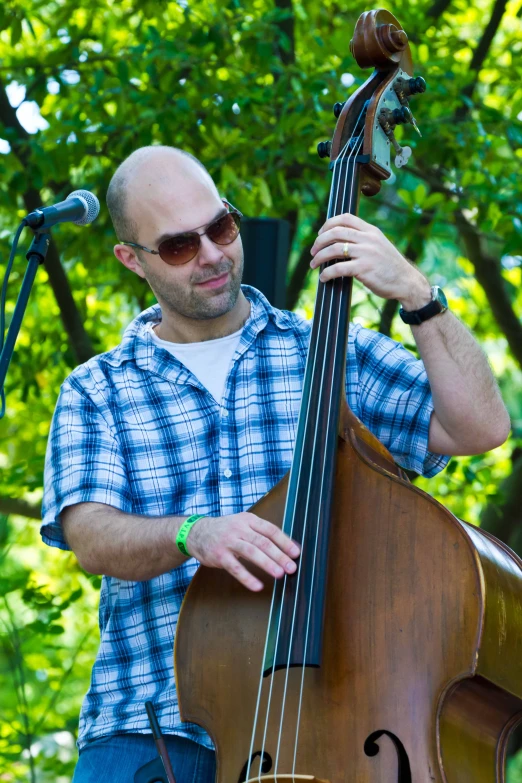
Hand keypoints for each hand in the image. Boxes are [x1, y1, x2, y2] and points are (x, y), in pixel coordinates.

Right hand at [186, 512, 300, 591]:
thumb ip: (262, 533)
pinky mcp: (219, 556)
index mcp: (249, 520)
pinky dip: (247, 577)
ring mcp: (228, 542)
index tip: (296, 553)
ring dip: (267, 564)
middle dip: (279, 555)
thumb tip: (288, 546)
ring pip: (251, 552)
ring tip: (279, 574)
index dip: (284, 541)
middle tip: (292, 567)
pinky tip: (257, 586)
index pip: (270, 530)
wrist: (196, 532)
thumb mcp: (243, 524)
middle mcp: (239, 529)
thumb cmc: (226, 530)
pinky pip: (235, 568)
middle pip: (262, 542)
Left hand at [310, 213, 431, 309]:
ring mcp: (366, 253)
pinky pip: (338, 268)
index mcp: (371, 231)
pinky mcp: (363, 268)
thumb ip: (364, 240)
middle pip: (335, 232)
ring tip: (314, 265)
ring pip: (334, 249)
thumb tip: (340, 242)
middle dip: (319, 241)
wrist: (406, 282)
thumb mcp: (380, 246)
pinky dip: (327, 273)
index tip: (320, 234)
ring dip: (319, 257)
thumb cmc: (390, 267)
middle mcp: (368, 239)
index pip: (345, 218)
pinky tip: (323, 278)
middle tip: (313, 251)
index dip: (328, 224)